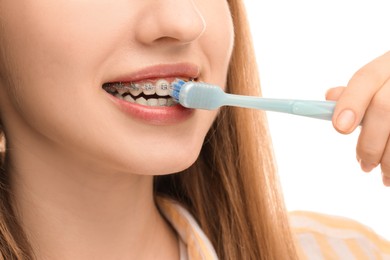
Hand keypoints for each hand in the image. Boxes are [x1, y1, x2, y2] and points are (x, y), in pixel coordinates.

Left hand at [326, 51, 389, 186]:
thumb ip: (357, 91)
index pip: (366, 78)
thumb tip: (330, 97)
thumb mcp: (381, 80)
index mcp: (389, 63)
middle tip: (364, 165)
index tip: (340, 128)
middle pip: (384, 108)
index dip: (351, 103)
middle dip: (370, 142)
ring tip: (385, 176)